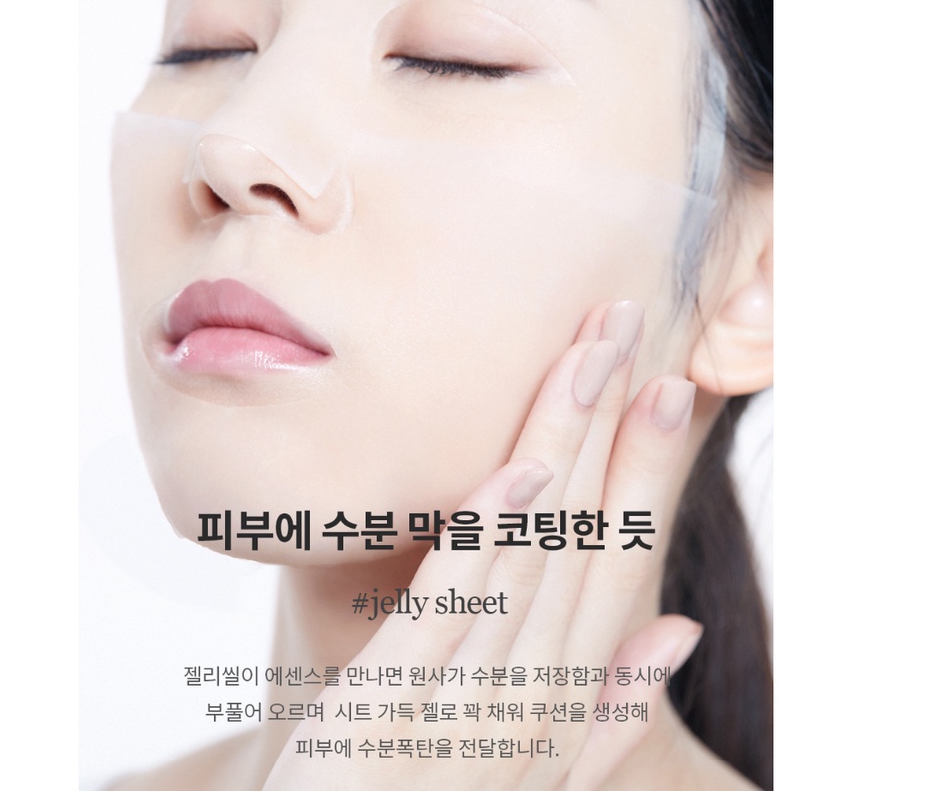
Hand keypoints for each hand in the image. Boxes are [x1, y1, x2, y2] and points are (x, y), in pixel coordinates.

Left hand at [264, 300, 702, 789]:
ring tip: (588, 359)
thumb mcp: (538, 762)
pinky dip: (488, 538)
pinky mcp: (391, 711)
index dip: (647, 466)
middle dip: (608, 423)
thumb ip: (610, 703)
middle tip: (626, 323)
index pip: (618, 560)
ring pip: (528, 553)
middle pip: (581, 535)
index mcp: (563, 695)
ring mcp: (467, 703)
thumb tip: (678, 627)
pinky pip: (447, 611)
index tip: (670, 382)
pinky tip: (520, 471)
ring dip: (560, 447)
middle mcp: (533, 693)